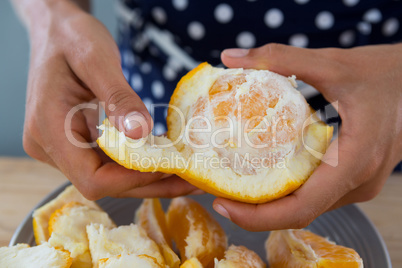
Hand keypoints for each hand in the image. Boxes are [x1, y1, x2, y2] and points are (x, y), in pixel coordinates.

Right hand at [21, 0, 196, 199]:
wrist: (55, 31)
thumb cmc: (70, 37)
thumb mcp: (95, 58)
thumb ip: (117, 97)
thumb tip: (141, 133)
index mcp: (48, 128)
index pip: (91, 178)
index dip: (132, 179)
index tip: (169, 165)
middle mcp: (51, 145)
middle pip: (105, 183)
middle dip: (150, 181)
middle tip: (192, 175)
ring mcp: (63, 146)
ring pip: (110, 176)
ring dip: (148, 175)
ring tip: (187, 170)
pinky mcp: (77, 141)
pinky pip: (110, 160)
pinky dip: (138, 161)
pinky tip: (166, 155)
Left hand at [213, 43, 401, 230]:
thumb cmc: (388, 74)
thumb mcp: (333, 63)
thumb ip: (281, 58)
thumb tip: (232, 58)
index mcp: (355, 161)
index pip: (301, 208)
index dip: (257, 215)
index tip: (222, 204)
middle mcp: (357, 182)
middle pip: (298, 211)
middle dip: (254, 210)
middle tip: (218, 192)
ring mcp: (357, 183)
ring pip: (307, 204)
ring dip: (269, 201)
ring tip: (232, 183)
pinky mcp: (354, 176)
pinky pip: (315, 192)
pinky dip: (286, 189)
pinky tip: (263, 172)